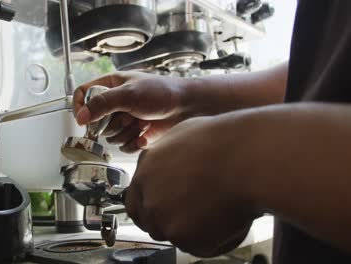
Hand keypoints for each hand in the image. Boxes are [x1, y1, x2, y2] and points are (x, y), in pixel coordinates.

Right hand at [74, 72, 188, 152]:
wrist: (185, 107)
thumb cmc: (161, 92)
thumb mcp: (128, 94)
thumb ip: (102, 103)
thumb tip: (81, 117)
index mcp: (110, 85)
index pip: (83, 94)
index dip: (80, 106)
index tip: (83, 119)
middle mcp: (115, 103)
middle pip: (96, 122)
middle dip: (113, 123)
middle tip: (128, 115)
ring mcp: (124, 120)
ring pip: (110, 137)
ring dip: (126, 133)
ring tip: (140, 122)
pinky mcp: (133, 134)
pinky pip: (123, 146)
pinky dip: (134, 143)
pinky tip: (144, 134)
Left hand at [125, 117, 257, 256]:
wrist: (246, 158)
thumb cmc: (222, 142)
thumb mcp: (181, 134)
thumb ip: (164, 156)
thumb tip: (166, 163)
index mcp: (145, 171)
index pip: (135, 204)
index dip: (151, 209)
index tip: (166, 210)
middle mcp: (149, 197)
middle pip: (151, 223)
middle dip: (170, 222)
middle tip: (195, 214)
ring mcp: (164, 219)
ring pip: (174, 236)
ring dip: (192, 230)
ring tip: (216, 209)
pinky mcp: (184, 237)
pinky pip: (197, 247)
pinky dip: (211, 241)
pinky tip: (226, 219)